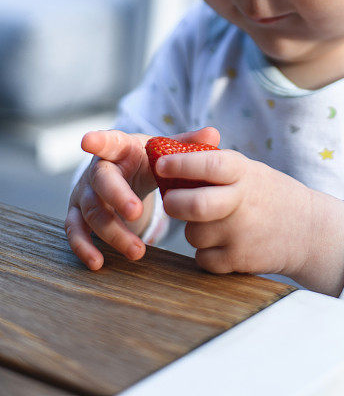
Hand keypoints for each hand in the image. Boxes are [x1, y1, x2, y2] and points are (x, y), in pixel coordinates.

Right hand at [65, 126, 219, 270]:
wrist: (126, 175)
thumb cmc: (148, 162)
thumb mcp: (164, 152)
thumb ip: (187, 144)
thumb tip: (213, 134)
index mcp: (121, 149)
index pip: (109, 141)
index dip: (98, 141)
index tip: (87, 140)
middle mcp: (98, 169)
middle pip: (102, 180)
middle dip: (117, 196)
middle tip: (137, 212)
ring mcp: (85, 192)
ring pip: (91, 211)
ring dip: (113, 232)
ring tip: (138, 251)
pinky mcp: (78, 214)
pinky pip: (75, 232)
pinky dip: (84, 247)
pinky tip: (98, 263)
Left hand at [158, 149, 312, 278]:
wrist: (309, 230)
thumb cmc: (267, 195)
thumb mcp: (249, 171)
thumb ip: (215, 167)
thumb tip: (167, 158)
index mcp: (243, 173)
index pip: (208, 164)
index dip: (180, 164)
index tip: (161, 164)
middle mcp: (242, 202)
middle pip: (194, 205)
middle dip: (174, 204)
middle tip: (171, 202)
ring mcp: (241, 233)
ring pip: (194, 234)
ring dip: (195, 230)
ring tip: (215, 224)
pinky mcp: (240, 260)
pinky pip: (202, 258)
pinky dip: (206, 254)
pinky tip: (224, 243)